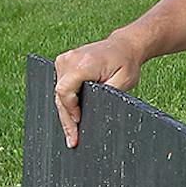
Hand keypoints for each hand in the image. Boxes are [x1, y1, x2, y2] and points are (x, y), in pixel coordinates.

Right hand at [52, 29, 142, 147]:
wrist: (124, 46)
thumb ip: (107, 95)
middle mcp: (70, 59)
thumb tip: (94, 113)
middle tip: (72, 140)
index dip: (70, 111)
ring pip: (58, 92)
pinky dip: (66, 101)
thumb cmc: (126, 63)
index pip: (65, 91)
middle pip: (60, 94)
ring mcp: (64, 59)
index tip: (78, 125)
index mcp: (83, 63)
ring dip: (65, 112)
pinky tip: (71, 117)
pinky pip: (61, 85)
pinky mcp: (64, 62)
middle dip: (66, 119)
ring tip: (71, 133)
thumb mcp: (123, 81)